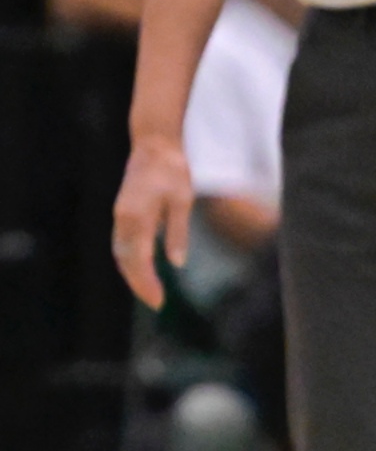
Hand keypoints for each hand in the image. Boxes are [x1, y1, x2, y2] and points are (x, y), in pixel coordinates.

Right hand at [112, 132, 192, 309]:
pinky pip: (122, 244)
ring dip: (132, 274)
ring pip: (120, 253)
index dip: (147, 282)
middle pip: (125, 260)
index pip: (139, 258)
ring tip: (150, 293)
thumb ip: (177, 232)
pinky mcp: (121, 213)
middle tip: (156, 304)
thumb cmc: (172, 171)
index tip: (159, 302)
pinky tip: (142, 271)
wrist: (154, 146)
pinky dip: (129, 261)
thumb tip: (176, 263)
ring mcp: (119, 215)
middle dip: (139, 284)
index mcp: (137, 216)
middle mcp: (122, 218)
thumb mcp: (182, 201)